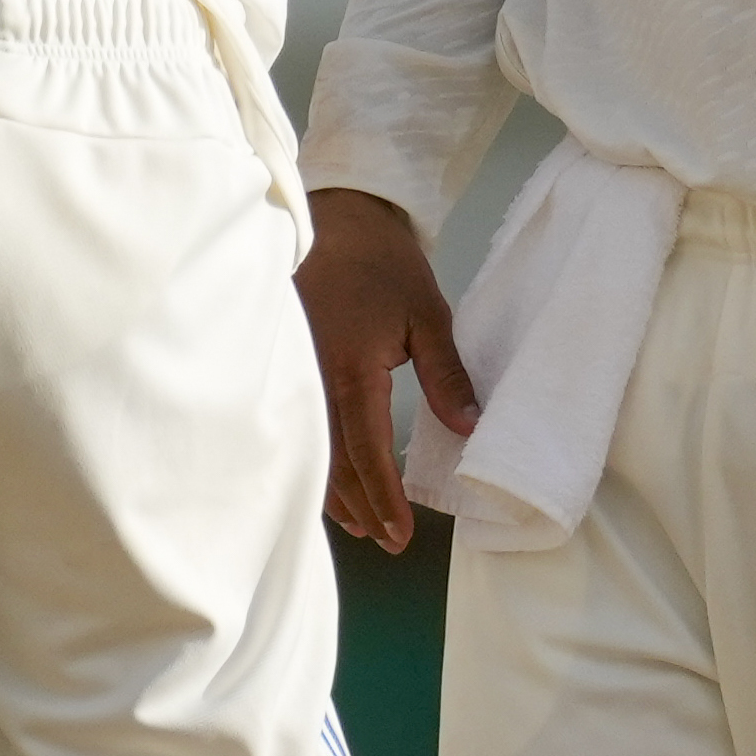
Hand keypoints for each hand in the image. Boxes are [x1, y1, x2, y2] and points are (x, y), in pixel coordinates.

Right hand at [294, 187, 479, 553]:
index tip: (399, 533)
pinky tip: (327, 475)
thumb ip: (446, 375)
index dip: (383, 498)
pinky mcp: (287, 364)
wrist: (334, 216)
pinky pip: (299, 424)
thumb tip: (467, 429)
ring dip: (333, 490)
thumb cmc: (382, 262)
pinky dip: (315, 459)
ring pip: (310, 449)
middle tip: (385, 540)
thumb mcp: (427, 314)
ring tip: (360, 522)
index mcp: (351, 371)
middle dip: (360, 506)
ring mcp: (295, 373)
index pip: (366, 453)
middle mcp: (314, 380)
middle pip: (332, 462)